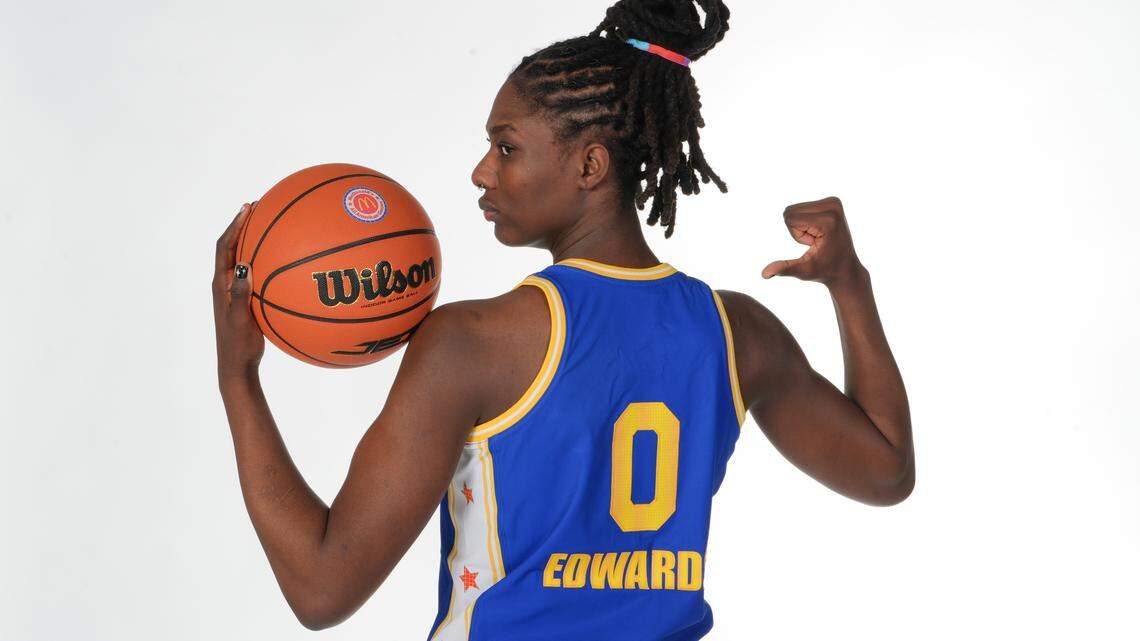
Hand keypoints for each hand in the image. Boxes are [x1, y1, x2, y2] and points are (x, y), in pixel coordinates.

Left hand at [213, 202, 263, 377]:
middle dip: (243, 225)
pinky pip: (255, 273)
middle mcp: (225, 284)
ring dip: (253, 240)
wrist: (236, 366)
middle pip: (231, 246)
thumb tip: (244, 267)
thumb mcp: (240, 320)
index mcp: (221, 284)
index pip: (224, 247)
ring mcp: (234, 292)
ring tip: (271, 226)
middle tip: (260, 208)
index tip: (247, 208)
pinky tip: (286, 263)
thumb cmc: (238, 345)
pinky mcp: (244, 300)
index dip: (234, 225)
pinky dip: (266, 261)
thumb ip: (241, 294)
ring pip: (242, 258)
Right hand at [761, 196, 865, 286]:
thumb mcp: (804, 271)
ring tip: (817, 238)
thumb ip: (785, 268)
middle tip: (815, 242)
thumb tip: (763, 274)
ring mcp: (834, 201)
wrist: (846, 268)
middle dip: (797, 230)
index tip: (814, 244)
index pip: (790, 218)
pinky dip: (805, 222)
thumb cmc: (825, 271)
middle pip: (790, 211)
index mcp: (828, 219)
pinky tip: (819, 233)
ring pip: (794, 209)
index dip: (796, 236)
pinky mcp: (832, 201)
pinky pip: (801, 208)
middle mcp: (833, 205)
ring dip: (800, 226)